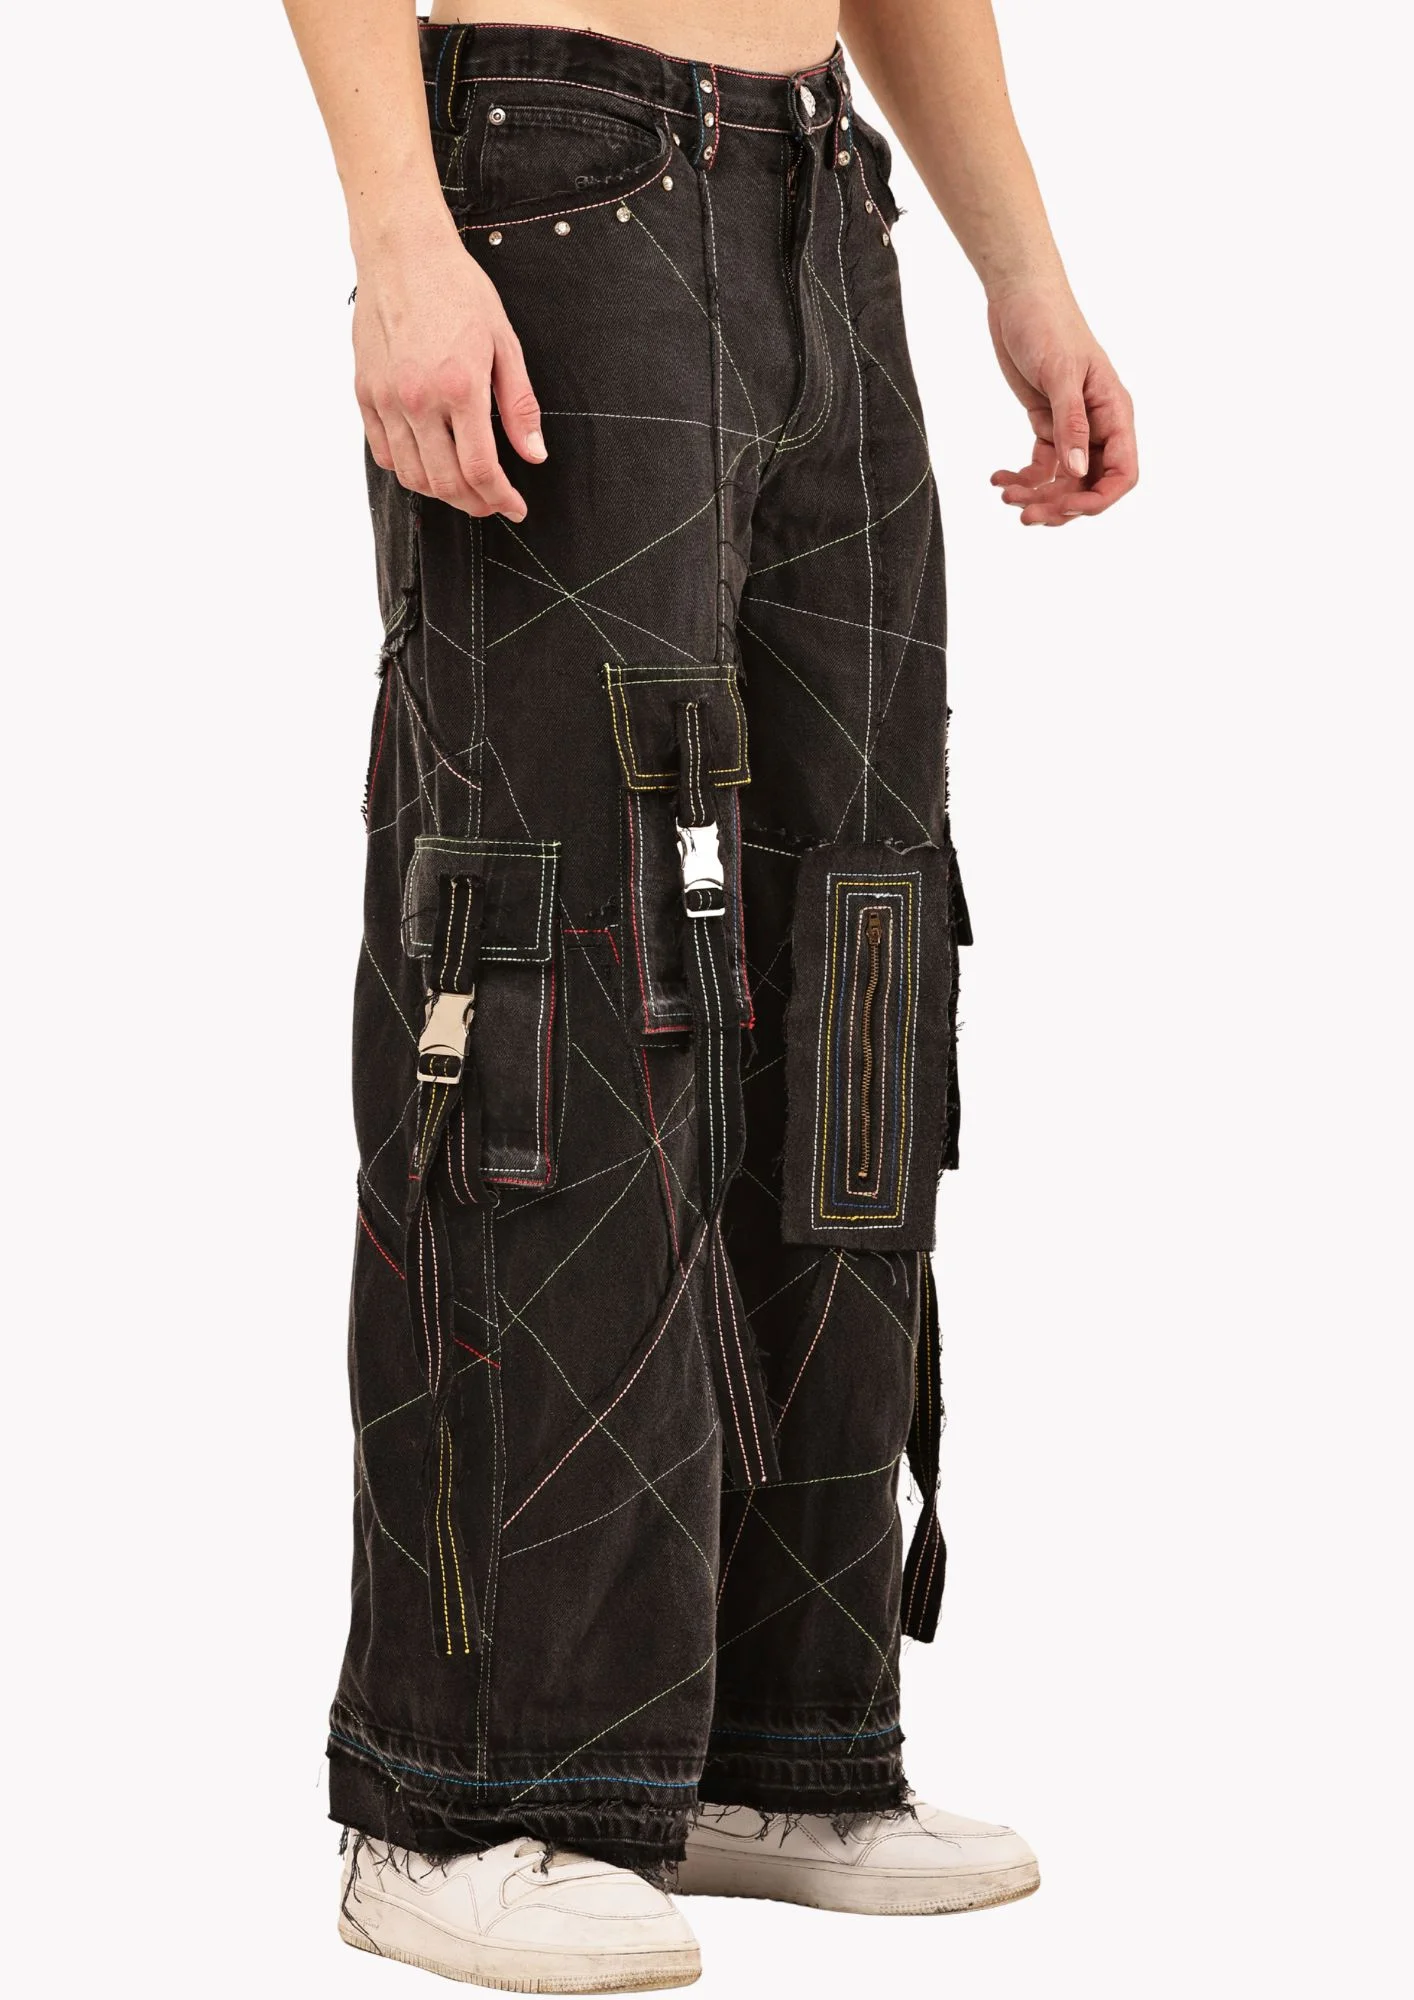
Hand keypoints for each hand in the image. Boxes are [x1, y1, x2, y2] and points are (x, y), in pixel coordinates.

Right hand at [354, 223, 544, 518]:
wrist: (403, 253)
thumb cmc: (456, 289)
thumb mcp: (504, 343)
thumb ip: (519, 406)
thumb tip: (533, 454)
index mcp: (459, 388)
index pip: (481, 470)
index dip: (501, 498)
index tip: (514, 506)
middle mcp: (418, 400)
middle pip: (445, 483)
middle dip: (475, 503)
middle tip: (492, 502)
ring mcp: (387, 399)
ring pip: (412, 476)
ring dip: (441, 492)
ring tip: (463, 488)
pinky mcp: (365, 393)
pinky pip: (384, 452)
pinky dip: (408, 469)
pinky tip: (428, 462)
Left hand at [987, 286, 1136, 526]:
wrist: (1019, 298)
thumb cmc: (1049, 324)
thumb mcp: (1061, 374)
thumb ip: (1070, 424)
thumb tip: (1076, 471)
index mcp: (1114, 413)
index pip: (1121, 473)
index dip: (1098, 499)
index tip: (1066, 508)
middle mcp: (1098, 425)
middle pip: (1087, 484)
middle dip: (1059, 505)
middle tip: (1024, 514)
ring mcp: (1072, 426)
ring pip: (1061, 480)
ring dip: (1036, 495)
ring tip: (1006, 495)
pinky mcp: (1047, 423)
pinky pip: (1040, 465)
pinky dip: (1021, 478)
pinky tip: (998, 479)